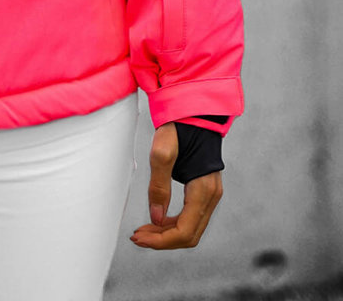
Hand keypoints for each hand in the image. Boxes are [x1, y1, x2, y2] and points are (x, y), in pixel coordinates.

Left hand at [130, 122, 222, 249]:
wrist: (194, 110)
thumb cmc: (178, 126)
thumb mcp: (162, 152)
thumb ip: (158, 186)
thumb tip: (156, 218)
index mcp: (203, 189)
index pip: (184, 231)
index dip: (161, 240)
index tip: (138, 237)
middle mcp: (212, 195)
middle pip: (189, 235)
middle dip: (162, 240)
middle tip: (137, 236)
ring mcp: (211, 194)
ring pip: (191, 228)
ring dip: (167, 234)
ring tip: (143, 229)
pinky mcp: (205, 190)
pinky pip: (192, 217)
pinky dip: (174, 223)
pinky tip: (157, 218)